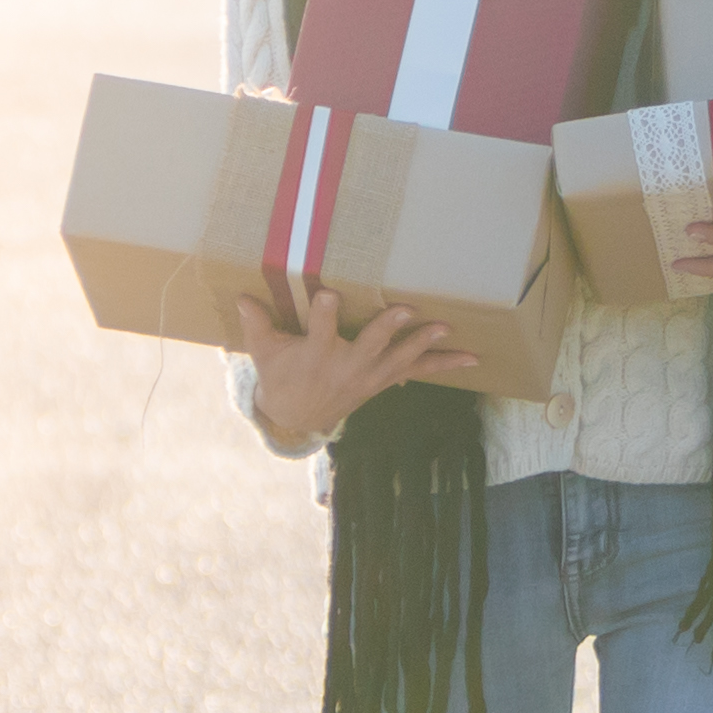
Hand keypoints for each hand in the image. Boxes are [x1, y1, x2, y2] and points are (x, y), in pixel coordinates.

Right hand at [229, 285, 472, 445]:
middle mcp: (345, 367)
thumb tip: (241, 295)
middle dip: (386, 329)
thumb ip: (256, 324)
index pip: (318, 330)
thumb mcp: (264, 352)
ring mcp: (368, 376)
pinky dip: (444, 364)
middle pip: (368, 346)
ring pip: (399, 358)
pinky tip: (471, 358)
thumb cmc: (280, 377)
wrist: (297, 418)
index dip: (324, 312)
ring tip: (445, 328)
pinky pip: (418, 371)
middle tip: (405, 310)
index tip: (329, 293)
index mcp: (315, 355)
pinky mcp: (384, 380)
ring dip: (423, 344)